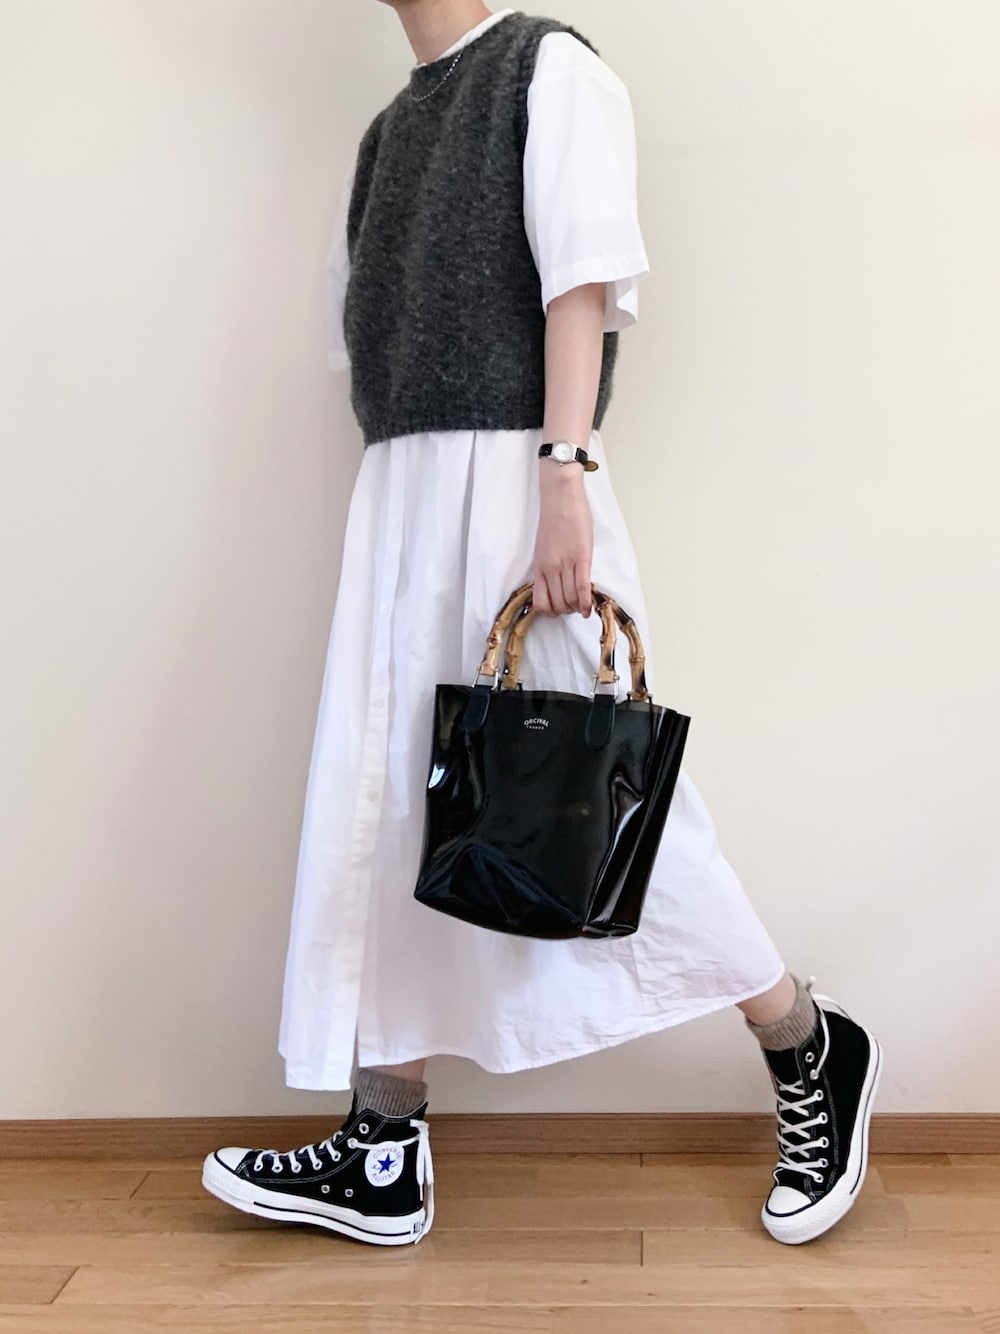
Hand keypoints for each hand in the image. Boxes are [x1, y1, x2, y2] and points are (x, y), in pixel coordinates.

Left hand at [531, 462, 593, 617]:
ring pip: (571, 600)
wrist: (561, 496)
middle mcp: (550, 569)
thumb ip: (548, 567)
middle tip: (574, 607)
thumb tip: (556, 584)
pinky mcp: (582, 558)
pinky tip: (588, 609)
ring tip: (582, 605)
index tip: (560, 609)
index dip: (551, 612)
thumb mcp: (544, 548)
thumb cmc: (553, 518)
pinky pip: (583, 588)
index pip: (541, 603)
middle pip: (558, 605)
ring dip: (577, 608)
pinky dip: (586, 603)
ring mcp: (565, 564)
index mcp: (539, 567)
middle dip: (567, 611)